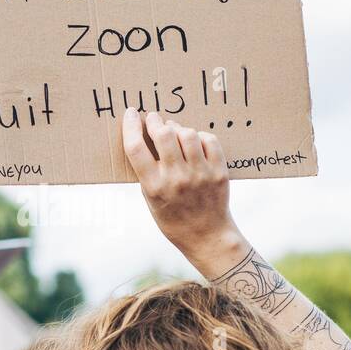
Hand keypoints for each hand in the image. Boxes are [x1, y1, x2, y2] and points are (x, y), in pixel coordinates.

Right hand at [122, 108, 244, 267]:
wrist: (206, 236)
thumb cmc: (173, 218)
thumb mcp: (150, 199)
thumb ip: (146, 171)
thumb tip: (144, 136)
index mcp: (154, 187)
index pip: (136, 148)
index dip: (131, 126)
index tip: (131, 113)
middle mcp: (176, 179)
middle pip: (164, 135)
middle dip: (156, 121)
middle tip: (154, 119)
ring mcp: (200, 175)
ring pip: (187, 134)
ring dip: (178, 129)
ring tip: (175, 132)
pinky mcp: (219, 172)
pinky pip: (209, 140)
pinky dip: (200, 137)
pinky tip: (194, 143)